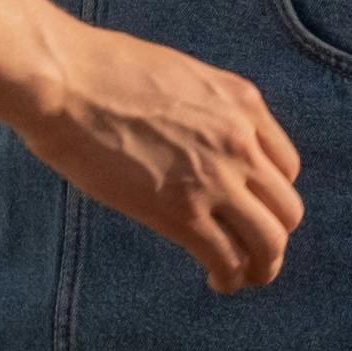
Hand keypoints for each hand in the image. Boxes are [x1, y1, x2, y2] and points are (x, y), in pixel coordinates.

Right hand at [13, 25, 299, 296]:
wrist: (65, 81)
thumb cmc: (99, 69)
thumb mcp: (176, 74)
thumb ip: (202, 108)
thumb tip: (192, 136)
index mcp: (242, 102)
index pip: (286, 165)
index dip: (269, 195)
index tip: (248, 208)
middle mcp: (241, 141)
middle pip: (286, 209)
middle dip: (272, 235)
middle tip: (250, 251)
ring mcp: (215, 178)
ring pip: (270, 242)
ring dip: (261, 266)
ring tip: (240, 277)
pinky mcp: (182, 213)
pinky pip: (227, 259)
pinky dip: (229, 278)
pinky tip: (216, 281)